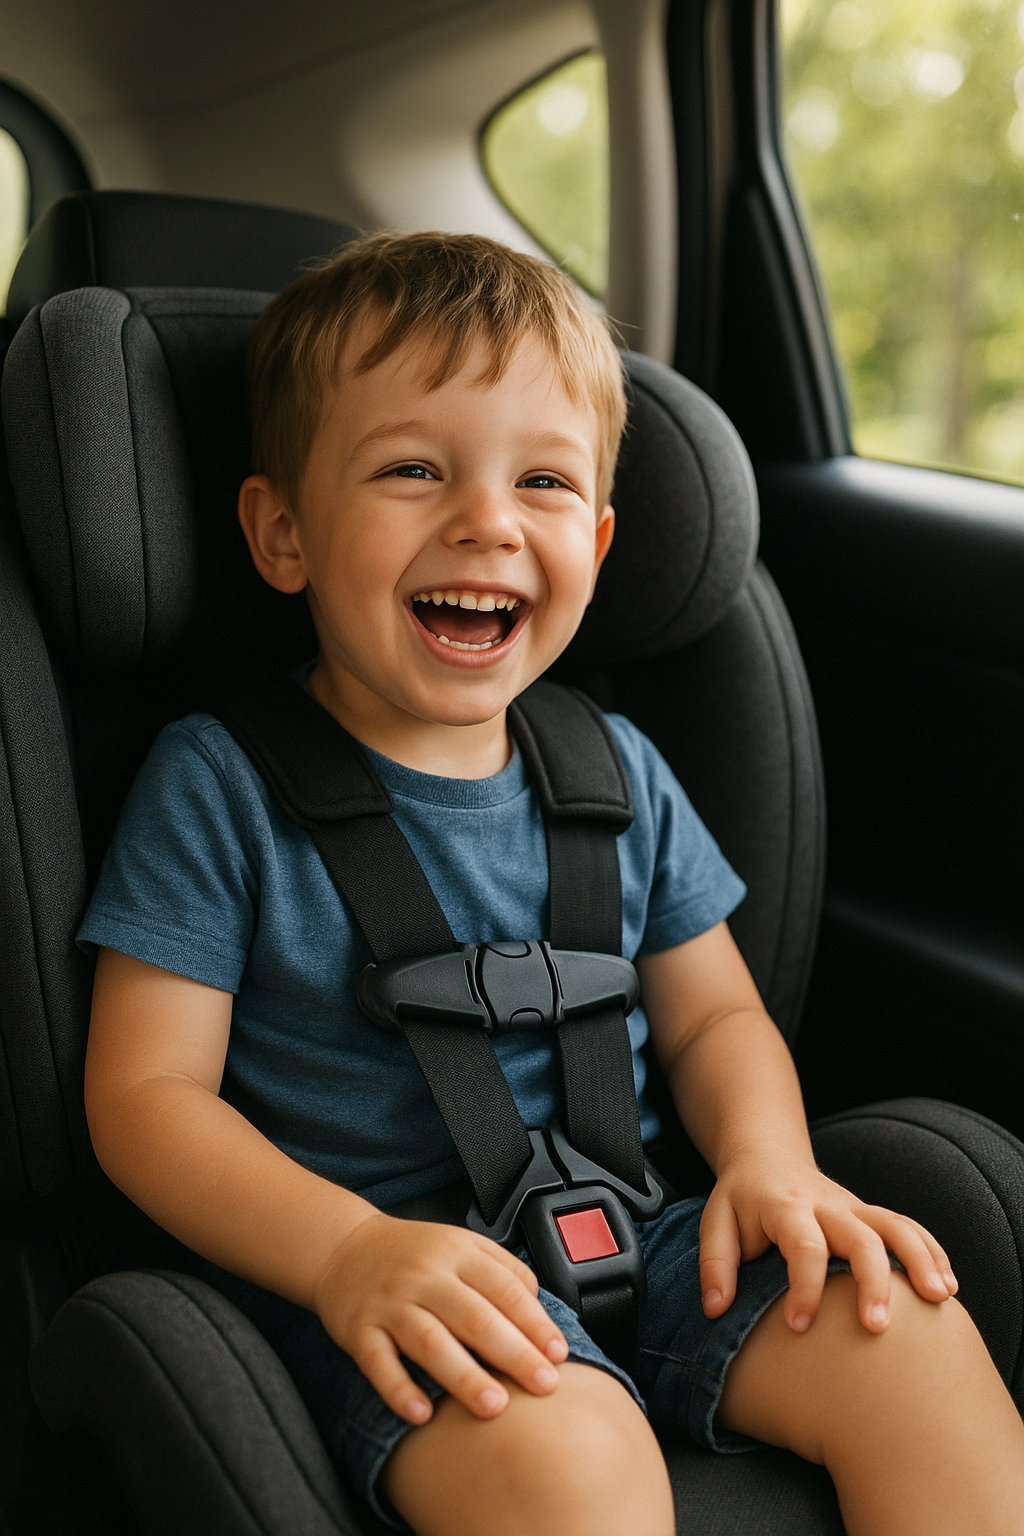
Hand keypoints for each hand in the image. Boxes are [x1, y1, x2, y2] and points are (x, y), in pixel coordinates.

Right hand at [312, 1212, 567, 1423]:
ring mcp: (391, 1303)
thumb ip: (501, 1270)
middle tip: (543, 1386)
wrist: (345, 1247)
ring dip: (464, 1376)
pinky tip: (422, 1415)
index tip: (557, 1354)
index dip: (535, 1322)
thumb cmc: (413, 1253)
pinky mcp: (360, 1330)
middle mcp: (425, 1276)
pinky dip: (399, 1390)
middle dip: (513, 1354)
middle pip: (475, 1317)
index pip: (504, 1288)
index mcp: (456, 1252)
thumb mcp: (461, 1243)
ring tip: (494, 1406)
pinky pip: (379, 1363)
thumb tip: (541, 1311)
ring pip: (430, 1342)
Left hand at [699, 1151, 958, 1334]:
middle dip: (872, 1280)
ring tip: (939, 1299)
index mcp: (785, 1206)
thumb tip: (716, 1310)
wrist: (766, 1156)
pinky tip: (947, 1287)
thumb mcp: (714, 1222)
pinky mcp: (869, 1214)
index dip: (803, 1286)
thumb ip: (715, 1264)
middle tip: (877, 1327)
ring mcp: (853, 1207)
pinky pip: (907, 1227)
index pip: (803, 1244)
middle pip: (860, 1235)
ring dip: (919, 1260)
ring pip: (894, 1225)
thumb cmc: (740, 1199)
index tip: (799, 1326)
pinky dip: (931, 1252)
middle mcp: (825, 1205)